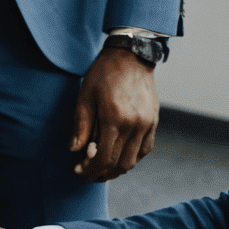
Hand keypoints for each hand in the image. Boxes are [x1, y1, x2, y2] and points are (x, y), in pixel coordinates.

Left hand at [71, 47, 158, 181]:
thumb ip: (81, 125)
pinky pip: (145, 149)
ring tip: (100, 167)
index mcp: (115, 119)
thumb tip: (75, 150)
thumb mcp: (85, 96)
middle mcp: (134, 126)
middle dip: (101, 173)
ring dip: (116, 169)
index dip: (90, 170)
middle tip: (87, 173)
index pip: (103, 158)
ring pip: (133, 160)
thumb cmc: (103, 73)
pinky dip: (132, 158)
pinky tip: (118, 156)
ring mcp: (147, 125)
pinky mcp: (153, 122)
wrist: (131, 56)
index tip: (78, 172)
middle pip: (119, 164)